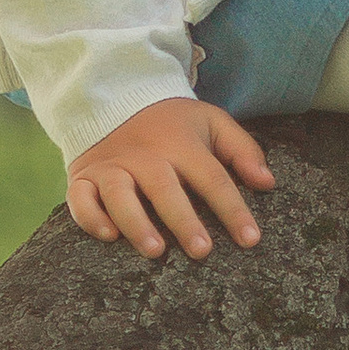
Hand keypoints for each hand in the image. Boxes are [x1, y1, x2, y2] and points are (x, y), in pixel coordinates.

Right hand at [66, 96, 273, 260]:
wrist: (115, 98)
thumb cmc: (171, 122)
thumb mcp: (211, 121)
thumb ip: (242, 149)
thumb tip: (267, 182)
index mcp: (181, 143)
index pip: (212, 178)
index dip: (233, 209)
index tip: (251, 239)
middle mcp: (145, 156)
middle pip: (165, 189)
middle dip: (184, 221)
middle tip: (202, 251)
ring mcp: (111, 167)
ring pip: (120, 196)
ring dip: (137, 224)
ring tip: (156, 250)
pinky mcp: (83, 177)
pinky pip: (81, 200)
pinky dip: (91, 218)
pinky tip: (108, 236)